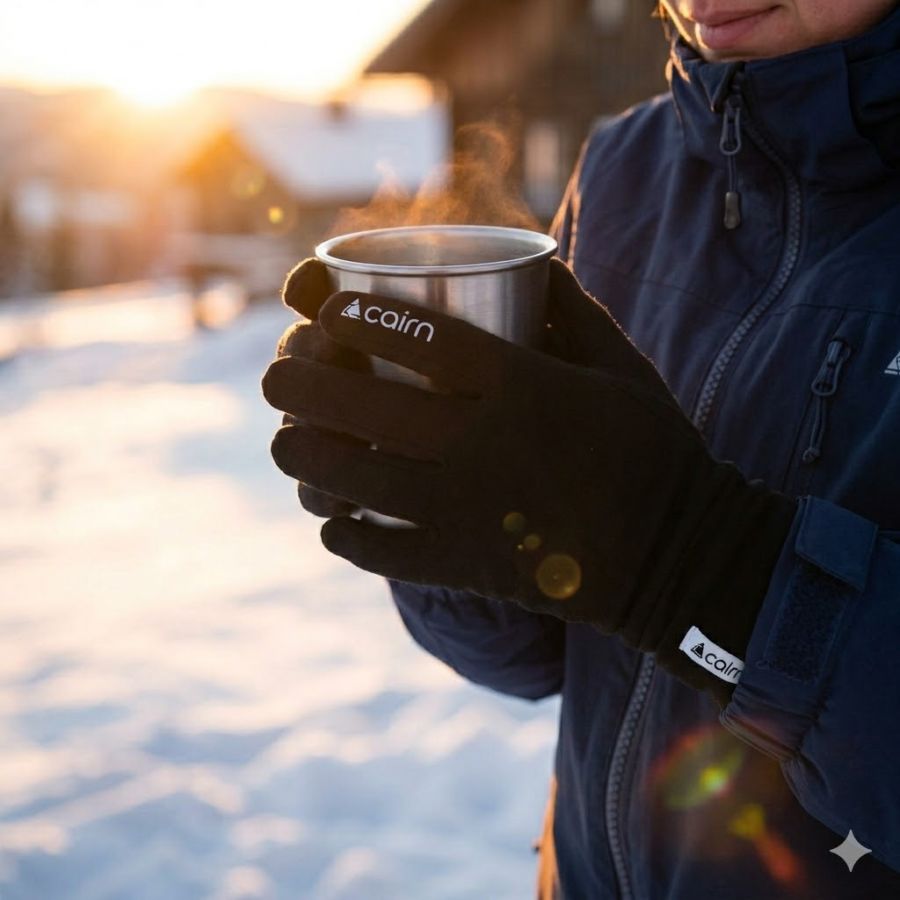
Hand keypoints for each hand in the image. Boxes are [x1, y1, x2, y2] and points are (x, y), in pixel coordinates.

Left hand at [263, 262, 795, 696]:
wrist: (679, 556)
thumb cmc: (651, 449)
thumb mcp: (619, 365)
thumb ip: (568, 309)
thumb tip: (528, 261)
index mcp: (522, 386)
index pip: (419, 335)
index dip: (356, 315)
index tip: (322, 304)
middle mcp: (483, 444)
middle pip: (362, 404)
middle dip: (299, 382)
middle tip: (276, 375)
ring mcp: (468, 510)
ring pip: (353, 478)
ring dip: (302, 456)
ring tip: (285, 443)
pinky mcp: (465, 566)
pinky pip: (381, 551)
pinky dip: (345, 536)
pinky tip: (332, 521)